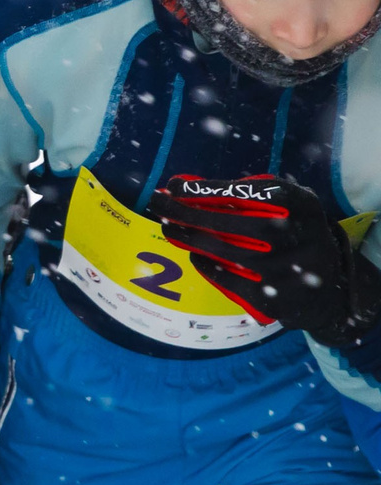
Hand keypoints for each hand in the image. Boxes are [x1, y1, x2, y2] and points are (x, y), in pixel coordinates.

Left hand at [155, 175, 380, 341]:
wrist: (328, 286)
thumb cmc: (296, 233)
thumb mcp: (289, 205)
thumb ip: (250, 194)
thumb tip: (187, 186)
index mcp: (298, 205)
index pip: (245, 193)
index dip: (203, 190)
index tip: (173, 187)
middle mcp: (293, 236)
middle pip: (227, 222)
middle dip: (184, 211)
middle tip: (157, 204)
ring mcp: (282, 270)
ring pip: (221, 250)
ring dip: (186, 237)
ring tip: (167, 226)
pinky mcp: (271, 297)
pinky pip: (225, 278)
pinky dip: (204, 263)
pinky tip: (193, 253)